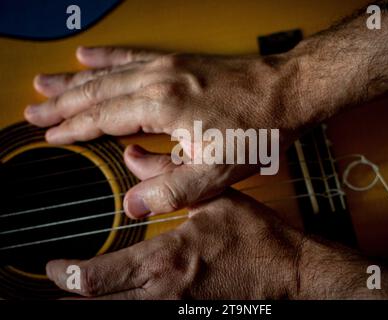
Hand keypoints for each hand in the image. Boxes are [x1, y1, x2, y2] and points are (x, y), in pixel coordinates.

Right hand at [25, 46, 305, 217]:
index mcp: (164, 106)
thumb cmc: (258, 129)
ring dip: (75, 79)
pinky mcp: (179, 62)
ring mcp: (169, 66)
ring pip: (109, 72)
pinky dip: (107, 56)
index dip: (73, 128)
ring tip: (47, 83)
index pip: (103, 117)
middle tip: (33, 109)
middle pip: (97, 91)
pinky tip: (88, 55)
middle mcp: (160, 80)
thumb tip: (133, 206)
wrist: (286, 92)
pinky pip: (133, 55)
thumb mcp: (217, 171)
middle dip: (62, 103)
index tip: (50, 135)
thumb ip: (171, 189)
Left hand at [45, 189, 302, 298]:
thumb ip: (167, 178)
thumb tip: (134, 156)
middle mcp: (165, 291)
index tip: (53, 265)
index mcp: (167, 259)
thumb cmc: (256, 237)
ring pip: (116, 312)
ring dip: (93, 301)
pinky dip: (120, 303)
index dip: (67, 274)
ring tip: (76, 286)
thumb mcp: (214, 200)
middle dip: (70, 294)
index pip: (98, 277)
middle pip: (97, 304)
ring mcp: (175, 308)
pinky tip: (118, 292)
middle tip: (57, 278)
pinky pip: (141, 313)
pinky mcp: (186, 313)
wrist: (288, 272)